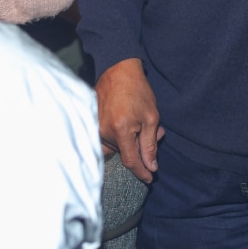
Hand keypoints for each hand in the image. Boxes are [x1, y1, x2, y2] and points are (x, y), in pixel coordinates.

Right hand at [95, 58, 163, 182]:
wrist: (118, 69)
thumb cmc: (137, 91)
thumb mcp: (151, 117)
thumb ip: (150, 144)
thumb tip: (151, 167)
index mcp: (120, 131)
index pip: (131, 161)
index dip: (142, 172)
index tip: (150, 178)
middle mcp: (103, 132)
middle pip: (124, 153)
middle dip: (141, 149)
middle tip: (156, 133)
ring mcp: (95, 128)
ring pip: (115, 146)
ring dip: (131, 141)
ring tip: (143, 124)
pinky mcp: (91, 123)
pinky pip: (106, 139)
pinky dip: (120, 136)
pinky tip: (130, 124)